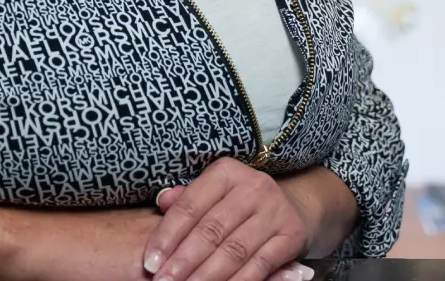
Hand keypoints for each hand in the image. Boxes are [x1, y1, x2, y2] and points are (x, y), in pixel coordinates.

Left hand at [142, 158, 315, 280]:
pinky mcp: (291, 235)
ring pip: (234, 251)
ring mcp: (275, 211)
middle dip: (183, 261)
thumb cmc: (240, 204)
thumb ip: (187, 199)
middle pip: (210, 230)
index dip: (167, 236)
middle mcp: (253, 187)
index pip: (190, 206)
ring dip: (206, 276)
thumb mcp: (214, 193)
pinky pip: (260, 265)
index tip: (150, 262)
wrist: (294, 207)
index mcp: (226, 172)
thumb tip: (162, 201)